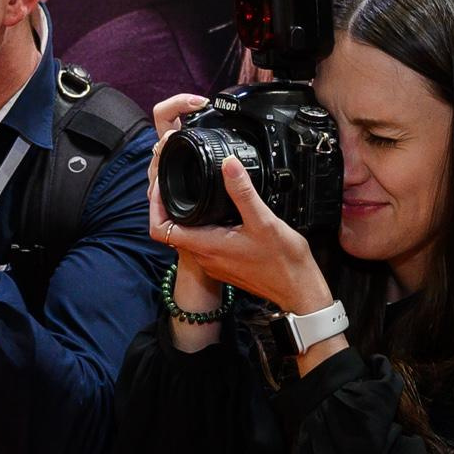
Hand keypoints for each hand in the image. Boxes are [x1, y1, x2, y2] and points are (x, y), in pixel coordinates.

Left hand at [148, 150, 331, 316]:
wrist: (298, 289)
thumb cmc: (283, 262)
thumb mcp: (264, 221)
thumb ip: (243, 191)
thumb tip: (228, 164)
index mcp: (207, 245)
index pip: (159, 229)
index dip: (155, 205)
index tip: (161, 186)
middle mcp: (205, 257)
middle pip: (170, 230)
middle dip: (169, 205)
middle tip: (176, 182)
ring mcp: (214, 263)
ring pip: (187, 236)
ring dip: (186, 216)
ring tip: (196, 193)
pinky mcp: (224, 265)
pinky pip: (203, 243)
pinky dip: (203, 227)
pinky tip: (219, 214)